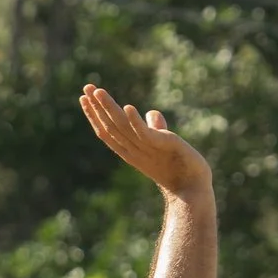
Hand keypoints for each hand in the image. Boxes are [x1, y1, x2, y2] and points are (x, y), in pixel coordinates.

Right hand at [77, 84, 210, 197]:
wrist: (193, 189)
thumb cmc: (179, 168)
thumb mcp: (163, 144)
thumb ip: (156, 128)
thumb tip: (152, 113)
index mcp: (131, 151)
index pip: (107, 132)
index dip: (95, 115)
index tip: (85, 98)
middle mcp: (134, 151)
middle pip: (111, 127)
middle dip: (97, 107)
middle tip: (86, 88)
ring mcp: (146, 149)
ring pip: (123, 127)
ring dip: (109, 108)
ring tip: (98, 92)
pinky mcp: (161, 146)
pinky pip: (144, 134)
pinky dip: (135, 121)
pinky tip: (128, 107)